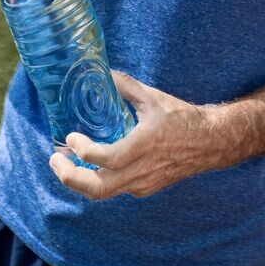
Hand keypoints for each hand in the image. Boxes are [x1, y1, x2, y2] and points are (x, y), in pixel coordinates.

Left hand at [48, 72, 224, 199]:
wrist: (209, 142)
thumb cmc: (182, 118)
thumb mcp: (153, 97)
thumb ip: (125, 86)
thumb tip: (102, 72)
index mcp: (146, 144)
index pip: (108, 159)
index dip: (84, 151)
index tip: (70, 137)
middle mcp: (142, 169)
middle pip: (98, 188)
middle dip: (70, 177)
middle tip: (55, 161)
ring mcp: (143, 183)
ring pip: (103, 193)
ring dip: (78, 180)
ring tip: (63, 164)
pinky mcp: (144, 188)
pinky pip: (115, 189)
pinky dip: (96, 179)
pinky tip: (88, 165)